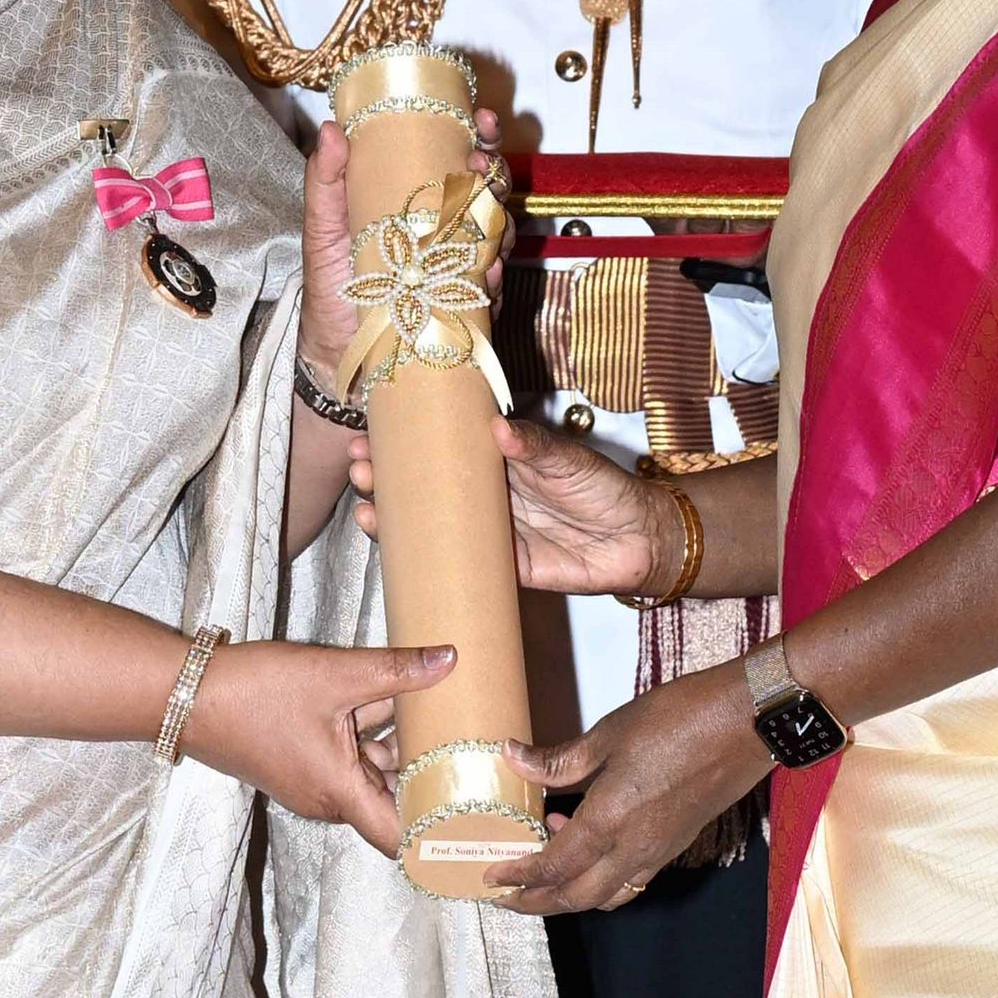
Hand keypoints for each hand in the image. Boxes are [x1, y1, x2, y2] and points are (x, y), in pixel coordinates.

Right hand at [179, 634, 455, 855]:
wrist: (186, 693)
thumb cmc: (254, 693)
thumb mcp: (335, 674)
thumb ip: (397, 670)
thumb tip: (449, 660)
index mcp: (339, 793)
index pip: (401, 837)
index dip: (439, 834)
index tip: (473, 820)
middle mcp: (328, 799)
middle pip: (393, 803)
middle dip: (431, 782)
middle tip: (475, 759)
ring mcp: (312, 784)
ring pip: (373, 776)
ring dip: (402, 753)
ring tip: (448, 724)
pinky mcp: (301, 764)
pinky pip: (350, 761)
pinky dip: (374, 741)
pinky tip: (398, 705)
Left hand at [302, 106, 505, 398]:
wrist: (332, 345)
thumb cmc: (330, 281)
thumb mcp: (324, 225)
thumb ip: (326, 179)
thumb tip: (332, 128)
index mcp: (419, 198)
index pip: (457, 156)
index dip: (477, 134)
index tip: (481, 118)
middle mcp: (446, 228)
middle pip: (489, 190)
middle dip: (495, 172)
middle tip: (481, 165)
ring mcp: (459, 266)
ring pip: (498, 234)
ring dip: (500, 222)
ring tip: (488, 217)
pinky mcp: (464, 306)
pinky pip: (491, 288)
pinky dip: (494, 277)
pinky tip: (489, 271)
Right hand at [345, 411, 669, 596]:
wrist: (638, 540)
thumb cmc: (604, 488)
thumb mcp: (568, 459)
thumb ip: (534, 446)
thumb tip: (498, 429)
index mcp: (497, 462)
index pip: (441, 449)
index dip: (406, 442)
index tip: (372, 432)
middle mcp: (484, 496)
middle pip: (424, 487)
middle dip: (386, 478)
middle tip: (359, 469)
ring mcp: (487, 532)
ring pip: (429, 525)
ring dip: (393, 517)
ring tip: (364, 505)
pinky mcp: (498, 567)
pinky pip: (454, 563)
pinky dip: (423, 558)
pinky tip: (395, 550)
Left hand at [486, 666, 770, 913]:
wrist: (748, 722)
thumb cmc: (682, 720)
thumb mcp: (610, 734)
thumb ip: (559, 759)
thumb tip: (512, 758)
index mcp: (610, 821)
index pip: (551, 867)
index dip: (516, 876)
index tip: (489, 875)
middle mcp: (634, 848)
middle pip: (575, 898)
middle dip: (536, 904)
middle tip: (505, 897)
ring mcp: (658, 851)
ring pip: (605, 896)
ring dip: (570, 895)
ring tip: (545, 874)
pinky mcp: (676, 844)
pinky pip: (630, 881)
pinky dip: (601, 879)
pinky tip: (590, 846)